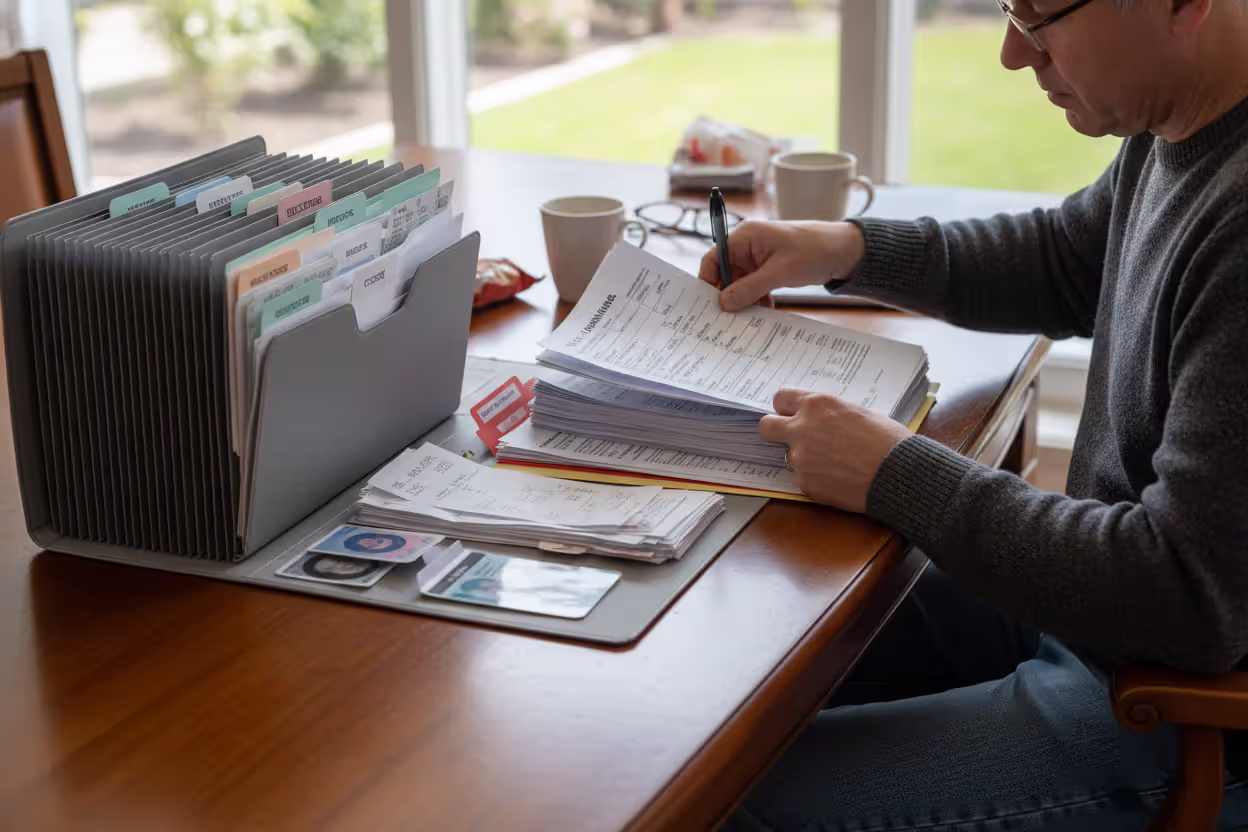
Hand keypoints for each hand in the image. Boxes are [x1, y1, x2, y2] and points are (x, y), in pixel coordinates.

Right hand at [697, 220, 865, 311]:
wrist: (844, 251)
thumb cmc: (814, 250)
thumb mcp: (779, 272)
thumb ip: (749, 288)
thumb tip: (724, 302)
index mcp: (746, 237)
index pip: (713, 258)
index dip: (708, 280)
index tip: (709, 304)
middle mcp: (748, 245)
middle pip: (725, 273)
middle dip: (729, 295)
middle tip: (730, 317)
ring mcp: (758, 257)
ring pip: (740, 283)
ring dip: (745, 299)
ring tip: (751, 316)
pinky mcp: (769, 268)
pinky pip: (754, 286)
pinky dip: (757, 298)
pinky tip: (765, 310)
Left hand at [758, 389, 910, 512]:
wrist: (899, 475)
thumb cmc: (888, 440)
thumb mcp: (859, 413)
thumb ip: (831, 414)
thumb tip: (822, 419)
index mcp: (817, 405)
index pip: (781, 398)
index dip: (786, 408)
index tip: (791, 414)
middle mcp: (802, 429)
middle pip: (766, 426)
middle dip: (775, 430)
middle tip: (791, 437)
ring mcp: (801, 458)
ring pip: (789, 456)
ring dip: (804, 458)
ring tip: (834, 463)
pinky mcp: (805, 483)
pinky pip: (804, 478)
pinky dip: (817, 479)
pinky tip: (839, 479)